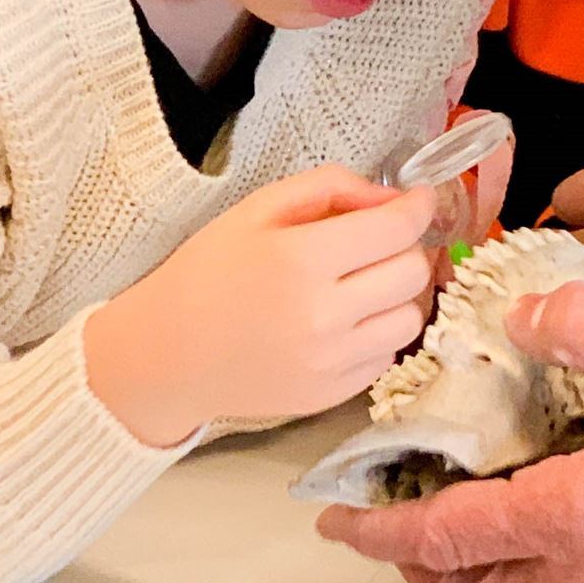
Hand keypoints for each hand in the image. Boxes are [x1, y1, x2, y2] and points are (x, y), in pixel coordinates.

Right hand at [86, 166, 437, 446]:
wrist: (165, 354)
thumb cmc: (209, 272)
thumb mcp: (258, 208)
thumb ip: (331, 186)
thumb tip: (392, 197)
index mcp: (301, 260)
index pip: (397, 228)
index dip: (418, 208)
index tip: (418, 200)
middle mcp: (321, 316)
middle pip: (412, 272)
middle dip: (405, 248)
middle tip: (380, 243)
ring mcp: (328, 362)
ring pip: (410, 318)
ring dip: (397, 295)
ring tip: (363, 285)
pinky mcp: (329, 395)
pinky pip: (386, 357)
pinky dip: (376, 334)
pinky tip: (342, 322)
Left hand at [317, 281, 583, 582]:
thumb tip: (520, 312)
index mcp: (570, 512)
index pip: (443, 536)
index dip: (377, 527)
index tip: (340, 512)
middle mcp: (580, 565)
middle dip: (411, 564)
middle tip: (397, 513)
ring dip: (468, 562)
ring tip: (466, 501)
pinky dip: (524, 556)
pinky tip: (547, 497)